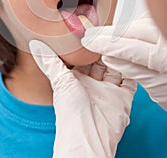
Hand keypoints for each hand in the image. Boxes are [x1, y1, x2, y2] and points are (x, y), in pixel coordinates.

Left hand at [29, 40, 135, 157]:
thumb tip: (36, 45)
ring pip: (115, 68)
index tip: (90, 30)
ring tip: (119, 41)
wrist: (88, 135)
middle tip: (107, 32)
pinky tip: (129, 57)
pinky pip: (129, 81)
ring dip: (117, 56)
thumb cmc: (70, 112)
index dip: (87, 46)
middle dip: (103, 49)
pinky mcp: (122, 98)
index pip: (84, 59)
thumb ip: (50, 63)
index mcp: (77, 80)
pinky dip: (130, 70)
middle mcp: (93, 84)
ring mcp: (108, 91)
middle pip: (101, 62)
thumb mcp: (59, 81)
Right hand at [81, 12, 166, 118]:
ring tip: (104, 34)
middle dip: (109, 33)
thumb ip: (131, 69)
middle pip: (133, 30)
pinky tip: (125, 29)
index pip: (129, 48)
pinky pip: (150, 19)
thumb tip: (107, 55)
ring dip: (121, 28)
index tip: (90, 42)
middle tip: (91, 35)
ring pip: (140, 21)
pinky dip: (135, 23)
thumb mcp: (156, 89)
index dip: (106, 44)